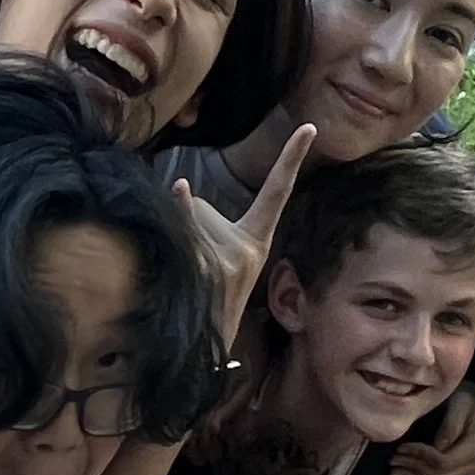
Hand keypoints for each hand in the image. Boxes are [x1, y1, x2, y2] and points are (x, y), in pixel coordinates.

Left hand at [172, 122, 316, 346]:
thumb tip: (179, 187)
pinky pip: (178, 233)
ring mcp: (228, 259)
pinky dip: (166, 236)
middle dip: (186, 229)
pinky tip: (174, 261)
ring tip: (183, 278)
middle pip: (202, 210)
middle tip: (193, 271)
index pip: (277, 193)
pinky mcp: (208, 267)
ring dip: (174, 241)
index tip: (309, 127)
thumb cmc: (206, 299)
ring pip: (185, 221)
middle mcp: (247, 249)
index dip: (292, 159)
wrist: (203, 348)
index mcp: (256, 242)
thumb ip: (202, 221)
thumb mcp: (218, 259)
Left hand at [389, 381, 474, 474]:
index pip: (443, 460)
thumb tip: (436, 449)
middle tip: (393, 461)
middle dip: (414, 469)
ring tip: (395, 473)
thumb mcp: (459, 405)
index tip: (401, 447)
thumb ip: (449, 427)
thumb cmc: (467, 400)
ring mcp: (473, 471)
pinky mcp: (467, 474)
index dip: (420, 456)